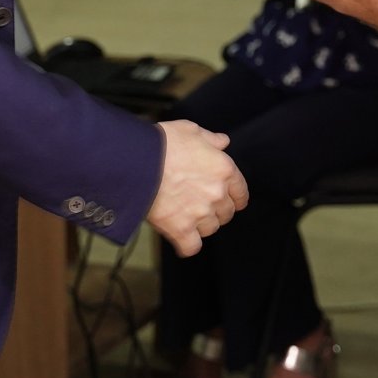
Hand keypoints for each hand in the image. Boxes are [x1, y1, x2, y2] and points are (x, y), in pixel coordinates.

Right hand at [149, 120, 248, 255]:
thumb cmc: (162, 143)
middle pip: (226, 213)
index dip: (234, 197)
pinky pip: (192, 247)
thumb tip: (224, 142)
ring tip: (186, 215)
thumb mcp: (190, 130)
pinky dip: (186, 244)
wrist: (136, 161)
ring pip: (210, 229)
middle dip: (216, 210)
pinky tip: (179, 237)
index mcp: (224, 169)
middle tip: (199, 203)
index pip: (241, 193)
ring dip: (200, 225)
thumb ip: (211, 139)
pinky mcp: (181, 229)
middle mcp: (217, 194)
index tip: (228, 199)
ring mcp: (200, 213)